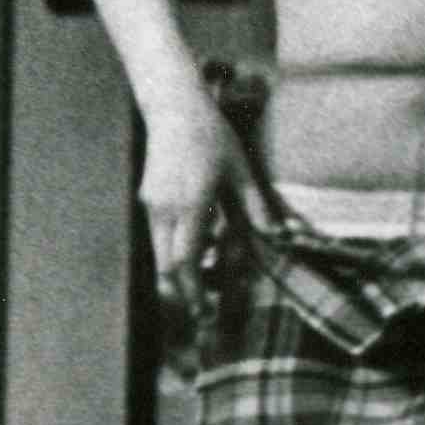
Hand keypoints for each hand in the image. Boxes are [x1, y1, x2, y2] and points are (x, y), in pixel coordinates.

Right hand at [139, 99, 248, 330]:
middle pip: (166, 266)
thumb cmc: (213, 136)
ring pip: (160, 253)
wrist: (173, 108)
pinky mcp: (148, 199)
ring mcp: (152, 204)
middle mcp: (165, 209)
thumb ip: (255, 206)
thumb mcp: (241, 169)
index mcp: (191, 204)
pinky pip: (159, 237)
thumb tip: (275, 236)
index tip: (205, 313)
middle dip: (183, 293)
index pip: (185, 260)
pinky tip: (200, 253)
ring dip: (180, 274)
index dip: (193, 291)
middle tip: (204, 316)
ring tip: (206, 288)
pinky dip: (176, 252)